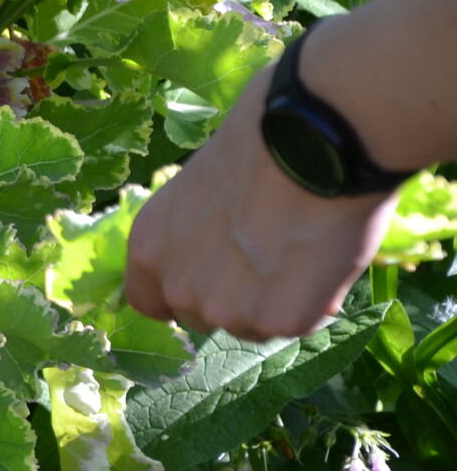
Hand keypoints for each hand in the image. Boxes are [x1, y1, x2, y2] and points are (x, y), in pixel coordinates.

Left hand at [124, 61, 396, 342]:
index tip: (207, 285)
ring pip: (252, 325)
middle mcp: (178, 287)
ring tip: (300, 250)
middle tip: (268, 256)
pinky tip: (322, 260)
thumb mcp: (198, 190)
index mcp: (148, 248)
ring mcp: (228, 311)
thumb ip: (195, 232)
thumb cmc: (255, 149)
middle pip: (203, 316)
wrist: (306, 145)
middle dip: (232, 299)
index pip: (148, 301)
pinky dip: (312, 302)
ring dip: (273, 303)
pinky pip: (296, 323)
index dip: (177, 297)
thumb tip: (216, 243)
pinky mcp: (279, 322)